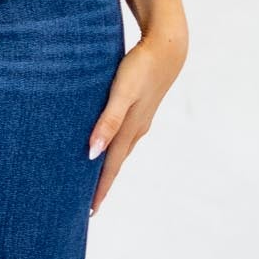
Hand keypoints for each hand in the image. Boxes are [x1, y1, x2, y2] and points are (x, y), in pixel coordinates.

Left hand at [88, 28, 186, 214]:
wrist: (169, 47)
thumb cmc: (141, 67)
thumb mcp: (122, 92)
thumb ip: (108, 121)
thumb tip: (93, 152)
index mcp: (130, 129)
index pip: (110, 167)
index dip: (100, 189)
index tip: (90, 211)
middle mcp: (136, 129)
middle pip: (116, 163)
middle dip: (103, 184)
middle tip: (90, 204)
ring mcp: (141, 119)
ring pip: (121, 149)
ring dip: (108, 166)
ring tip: (95, 179)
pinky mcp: (141, 107)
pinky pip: (124, 134)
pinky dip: (114, 146)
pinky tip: (107, 143)